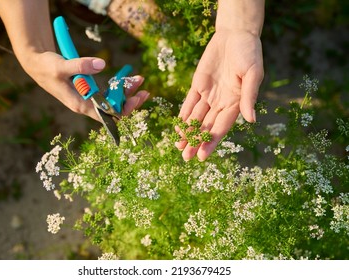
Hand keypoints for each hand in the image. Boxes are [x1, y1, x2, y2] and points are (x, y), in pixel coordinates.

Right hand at [22, 51, 149, 121]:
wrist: (37, 65)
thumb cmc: (47, 68)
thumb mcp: (61, 66)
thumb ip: (80, 65)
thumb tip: (102, 64)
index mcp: (80, 104)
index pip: (106, 114)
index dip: (123, 109)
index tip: (136, 99)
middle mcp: (86, 105)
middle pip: (113, 109)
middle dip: (130, 100)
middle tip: (145, 90)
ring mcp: (88, 98)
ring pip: (112, 100)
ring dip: (126, 92)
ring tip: (139, 79)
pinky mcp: (89, 91)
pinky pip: (108, 92)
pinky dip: (118, 86)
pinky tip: (128, 77)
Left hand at [175, 29, 263, 160]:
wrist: (235, 34)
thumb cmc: (249, 52)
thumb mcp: (253, 74)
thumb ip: (249, 96)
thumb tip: (251, 120)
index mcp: (236, 103)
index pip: (221, 127)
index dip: (212, 142)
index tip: (202, 156)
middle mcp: (221, 102)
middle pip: (207, 127)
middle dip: (197, 142)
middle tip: (186, 158)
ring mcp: (209, 95)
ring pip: (196, 118)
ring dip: (188, 133)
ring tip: (179, 148)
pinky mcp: (198, 85)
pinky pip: (189, 103)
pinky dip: (183, 115)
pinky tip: (177, 128)